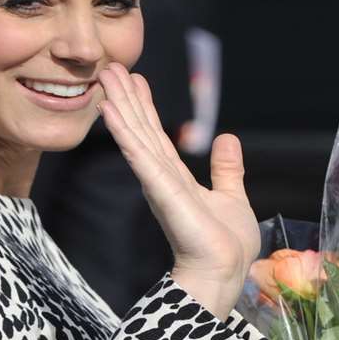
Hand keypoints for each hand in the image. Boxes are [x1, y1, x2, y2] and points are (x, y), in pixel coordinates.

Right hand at [97, 63, 257, 317]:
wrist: (223, 271)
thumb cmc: (225, 245)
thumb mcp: (231, 195)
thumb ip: (226, 169)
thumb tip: (227, 138)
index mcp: (177, 178)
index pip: (157, 136)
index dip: (145, 107)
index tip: (136, 81)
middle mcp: (162, 177)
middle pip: (141, 130)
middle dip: (126, 98)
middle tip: (111, 68)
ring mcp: (159, 182)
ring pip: (136, 136)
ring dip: (120, 106)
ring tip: (107, 78)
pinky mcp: (161, 190)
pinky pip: (140, 156)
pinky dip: (125, 133)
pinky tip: (111, 112)